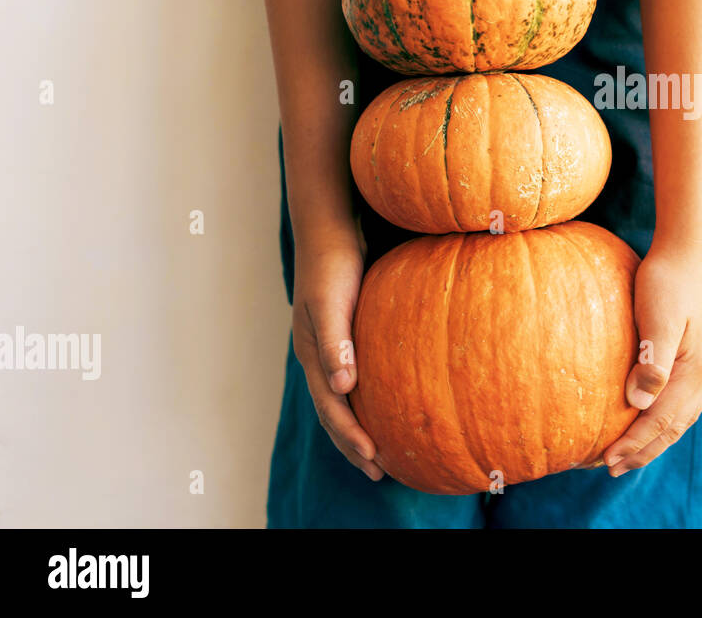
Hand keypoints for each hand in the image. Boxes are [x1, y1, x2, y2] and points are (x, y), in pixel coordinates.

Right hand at [291, 233, 382, 480]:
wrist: (331, 231)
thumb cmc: (332, 265)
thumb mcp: (330, 303)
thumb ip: (335, 343)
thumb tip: (343, 388)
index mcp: (312, 356)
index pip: (331, 409)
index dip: (350, 437)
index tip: (374, 460)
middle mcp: (320, 358)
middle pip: (334, 412)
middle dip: (353, 444)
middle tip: (379, 472)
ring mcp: (332, 348)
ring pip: (342, 399)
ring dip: (358, 427)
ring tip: (381, 450)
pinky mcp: (347, 335)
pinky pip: (355, 377)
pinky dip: (368, 398)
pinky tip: (389, 402)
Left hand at [602, 243, 701, 475]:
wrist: (686, 248)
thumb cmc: (668, 278)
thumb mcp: (659, 316)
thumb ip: (652, 360)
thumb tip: (639, 403)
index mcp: (695, 368)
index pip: (662, 419)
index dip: (635, 443)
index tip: (606, 459)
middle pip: (673, 426)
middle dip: (644, 450)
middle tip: (611, 468)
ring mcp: (700, 364)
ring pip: (679, 417)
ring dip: (653, 439)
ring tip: (627, 455)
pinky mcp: (691, 354)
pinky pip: (677, 400)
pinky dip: (660, 419)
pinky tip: (642, 417)